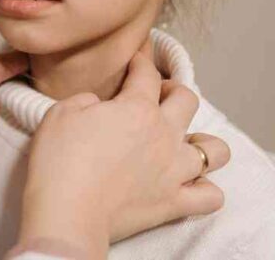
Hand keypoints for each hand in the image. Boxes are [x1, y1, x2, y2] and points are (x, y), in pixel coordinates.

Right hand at [15, 39, 229, 257]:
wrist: (66, 214)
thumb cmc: (59, 162)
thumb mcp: (60, 113)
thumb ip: (86, 100)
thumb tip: (98, 105)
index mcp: (137, 109)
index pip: (147, 73)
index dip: (140, 62)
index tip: (134, 61)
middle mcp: (164, 135)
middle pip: (188, 100)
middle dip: (173, 92)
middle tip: (155, 97)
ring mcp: (175, 171)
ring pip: (216, 150)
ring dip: (203, 142)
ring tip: (182, 144)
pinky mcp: (174, 203)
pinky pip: (211, 195)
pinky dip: (205, 188)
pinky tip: (187, 183)